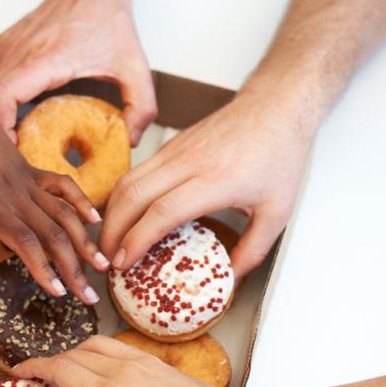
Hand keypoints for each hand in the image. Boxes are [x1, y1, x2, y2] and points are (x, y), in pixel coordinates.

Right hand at [0, 0, 156, 144]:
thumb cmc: (109, 23)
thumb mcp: (136, 67)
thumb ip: (142, 106)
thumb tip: (131, 140)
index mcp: (47, 57)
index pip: (3, 96)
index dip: (1, 129)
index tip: (16, 151)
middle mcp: (19, 50)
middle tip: (14, 159)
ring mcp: (5, 46)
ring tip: (9, 144)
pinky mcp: (1, 46)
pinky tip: (6, 121)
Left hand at [0, 83, 108, 301]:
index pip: (25, 242)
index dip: (44, 268)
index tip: (58, 293)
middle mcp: (14, 194)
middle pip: (52, 234)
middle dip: (74, 267)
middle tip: (89, 297)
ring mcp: (27, 180)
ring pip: (64, 213)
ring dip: (85, 241)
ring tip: (103, 266)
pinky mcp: (33, 169)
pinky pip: (63, 185)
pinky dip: (82, 202)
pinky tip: (97, 222)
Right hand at [12, 335, 242, 386]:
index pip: (60, 369)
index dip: (34, 367)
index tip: (18, 372)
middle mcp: (119, 370)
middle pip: (74, 354)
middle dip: (52, 362)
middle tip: (39, 379)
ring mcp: (140, 363)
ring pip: (97, 345)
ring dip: (76, 353)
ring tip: (69, 372)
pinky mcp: (157, 364)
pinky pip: (119, 348)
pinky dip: (101, 353)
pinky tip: (107, 373)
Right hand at [100, 91, 312, 275]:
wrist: (275, 107)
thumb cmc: (280, 155)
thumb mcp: (277, 211)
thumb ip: (253, 250)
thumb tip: (230, 279)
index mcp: (217, 180)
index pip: (164, 211)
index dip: (138, 239)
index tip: (123, 264)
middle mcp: (190, 162)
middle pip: (133, 195)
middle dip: (112, 231)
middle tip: (106, 260)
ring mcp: (176, 150)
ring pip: (128, 181)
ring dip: (110, 213)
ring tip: (108, 242)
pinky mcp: (171, 145)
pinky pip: (136, 171)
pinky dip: (121, 197)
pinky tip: (123, 216)